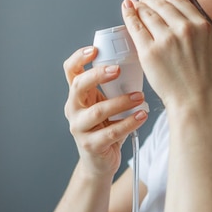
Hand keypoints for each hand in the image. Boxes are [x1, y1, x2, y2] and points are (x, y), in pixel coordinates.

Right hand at [63, 46, 147, 176]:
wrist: (100, 162)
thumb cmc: (106, 126)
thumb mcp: (105, 102)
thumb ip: (113, 86)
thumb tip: (139, 60)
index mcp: (77, 95)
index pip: (70, 71)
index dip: (78, 58)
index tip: (94, 49)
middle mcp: (73, 109)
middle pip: (78, 86)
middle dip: (98, 75)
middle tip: (118, 69)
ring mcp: (79, 128)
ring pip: (97, 111)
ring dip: (121, 102)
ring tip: (139, 96)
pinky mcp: (90, 145)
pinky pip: (111, 133)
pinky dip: (128, 123)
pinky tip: (141, 116)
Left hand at [121, 0, 211, 109]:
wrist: (195, 99)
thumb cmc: (200, 77)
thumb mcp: (206, 45)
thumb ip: (193, 28)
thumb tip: (173, 13)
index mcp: (201, 25)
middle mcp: (185, 29)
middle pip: (161, 4)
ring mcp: (166, 40)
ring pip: (147, 13)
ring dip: (139, 6)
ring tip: (135, 5)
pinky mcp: (150, 51)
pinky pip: (135, 27)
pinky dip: (129, 16)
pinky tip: (127, 10)